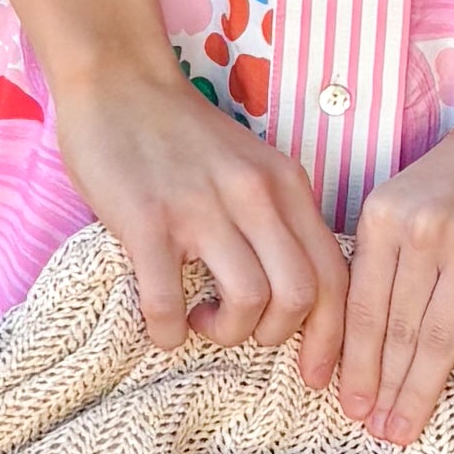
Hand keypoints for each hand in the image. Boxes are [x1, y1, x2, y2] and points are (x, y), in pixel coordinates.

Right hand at [49, 55, 347, 369]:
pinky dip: (168, 331)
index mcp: (287, 185)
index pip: (335, 274)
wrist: (118, 80)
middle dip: (275, 336)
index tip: (317, 373)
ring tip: (202, 321)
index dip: (334, 336)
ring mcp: (200, 206)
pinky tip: (162, 324)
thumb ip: (278, 220)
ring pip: (248, 302)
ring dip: (226, 333)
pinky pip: (167, 302)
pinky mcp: (147, 219)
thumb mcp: (252, 167)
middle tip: (242, 331)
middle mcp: (254, 195)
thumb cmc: (183, 135)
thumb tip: (297, 298)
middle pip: (300, 295)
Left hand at [329, 112, 453, 443]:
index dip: (354, 363)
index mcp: (384, 216)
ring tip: (406, 431)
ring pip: (440, 340)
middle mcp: (424, 230)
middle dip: (384, 389)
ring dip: (421, 394)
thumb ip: (382, 258)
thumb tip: (359, 341)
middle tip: (377, 433)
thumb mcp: (405, 201)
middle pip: (398, 330)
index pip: (363, 306)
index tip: (348, 405)